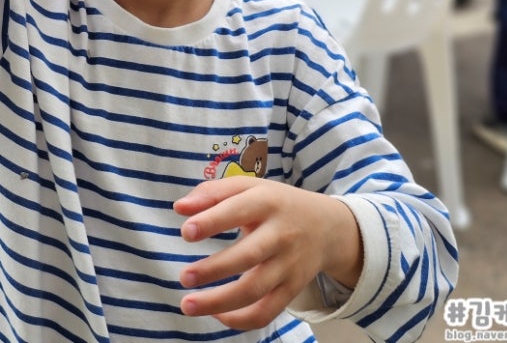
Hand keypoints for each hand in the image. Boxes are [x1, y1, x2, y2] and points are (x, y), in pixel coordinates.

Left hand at [174, 177, 362, 329]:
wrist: (327, 226)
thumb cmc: (275, 203)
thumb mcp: (249, 187)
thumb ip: (212, 193)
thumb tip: (179, 208)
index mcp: (267, 202)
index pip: (238, 210)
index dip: (212, 221)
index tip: (186, 232)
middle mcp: (281, 234)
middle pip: (248, 256)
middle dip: (214, 269)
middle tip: (183, 277)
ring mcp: (288, 265)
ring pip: (255, 291)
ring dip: (219, 302)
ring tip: (187, 304)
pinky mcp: (291, 289)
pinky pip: (266, 312)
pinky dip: (240, 319)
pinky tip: (215, 313)